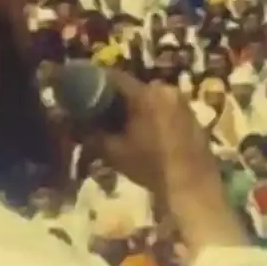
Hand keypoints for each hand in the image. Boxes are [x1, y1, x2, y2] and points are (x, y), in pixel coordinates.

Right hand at [97, 70, 242, 250]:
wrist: (193, 187)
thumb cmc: (151, 167)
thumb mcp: (114, 152)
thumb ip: (91, 134)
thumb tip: (74, 123)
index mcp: (146, 93)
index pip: (114, 78)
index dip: (96, 84)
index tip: (82, 93)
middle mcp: (166, 89)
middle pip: (133, 88)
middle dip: (116, 99)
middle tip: (101, 113)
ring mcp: (182, 101)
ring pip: (150, 98)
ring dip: (135, 108)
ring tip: (122, 126)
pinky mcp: (192, 114)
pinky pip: (165, 107)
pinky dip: (152, 115)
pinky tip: (145, 133)